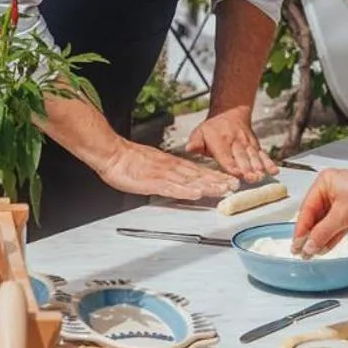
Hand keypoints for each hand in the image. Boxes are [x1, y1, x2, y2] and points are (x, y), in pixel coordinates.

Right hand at [96, 141, 238, 201]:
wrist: (112, 153)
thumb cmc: (129, 161)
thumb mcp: (153, 165)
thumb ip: (168, 173)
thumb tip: (180, 180)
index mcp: (172, 163)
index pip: (198, 170)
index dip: (215, 176)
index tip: (230, 181)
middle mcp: (171, 167)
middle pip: (198, 175)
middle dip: (218, 181)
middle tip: (235, 186)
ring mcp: (163, 174)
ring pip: (189, 180)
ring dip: (208, 185)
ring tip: (223, 189)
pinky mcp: (152, 181)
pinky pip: (172, 187)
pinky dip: (185, 190)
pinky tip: (197, 193)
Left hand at [184, 106, 276, 184]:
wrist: (231, 112)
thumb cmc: (213, 128)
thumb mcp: (200, 132)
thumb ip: (195, 142)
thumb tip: (189, 148)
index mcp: (220, 141)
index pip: (226, 156)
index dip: (232, 165)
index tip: (237, 174)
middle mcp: (235, 142)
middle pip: (242, 157)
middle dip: (248, 169)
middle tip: (252, 178)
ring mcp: (247, 143)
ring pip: (254, 156)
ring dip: (259, 167)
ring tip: (262, 176)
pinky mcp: (255, 145)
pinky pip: (263, 154)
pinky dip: (269, 162)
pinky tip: (274, 170)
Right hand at [291, 168, 347, 255]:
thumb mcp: (342, 216)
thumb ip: (322, 232)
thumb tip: (309, 246)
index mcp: (325, 182)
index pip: (307, 208)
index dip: (301, 228)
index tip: (296, 244)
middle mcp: (331, 189)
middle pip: (315, 215)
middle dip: (310, 234)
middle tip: (302, 251)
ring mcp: (342, 200)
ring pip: (326, 222)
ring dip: (320, 237)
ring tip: (312, 253)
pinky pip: (337, 225)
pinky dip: (332, 236)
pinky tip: (325, 248)